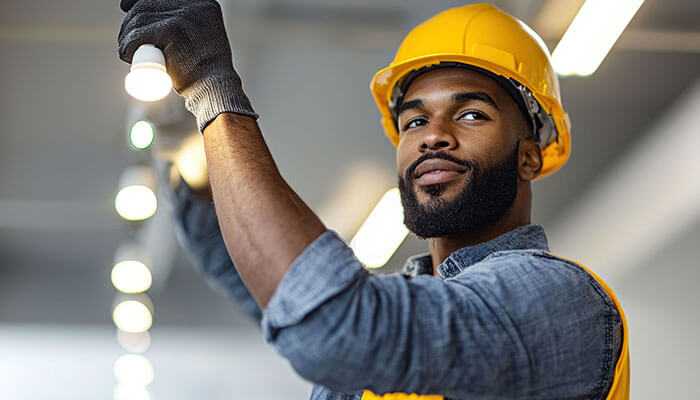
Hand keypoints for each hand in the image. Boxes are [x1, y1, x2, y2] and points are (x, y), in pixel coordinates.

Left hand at [118, 0, 257, 131]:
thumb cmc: (205, 72)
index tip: (127, 10)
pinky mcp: (172, 30)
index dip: (139, 2)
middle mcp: (195, 5)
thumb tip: (163, 21)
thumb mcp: (203, 40)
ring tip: (128, 54)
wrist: (214, 90)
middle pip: (147, 4)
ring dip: (126, 37)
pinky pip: (137, 34)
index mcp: (203, 5)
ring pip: (139, 19)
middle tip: (127, 41)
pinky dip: (127, 46)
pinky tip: (126, 55)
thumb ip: (191, 28)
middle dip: (130, 21)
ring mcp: (184, 16)